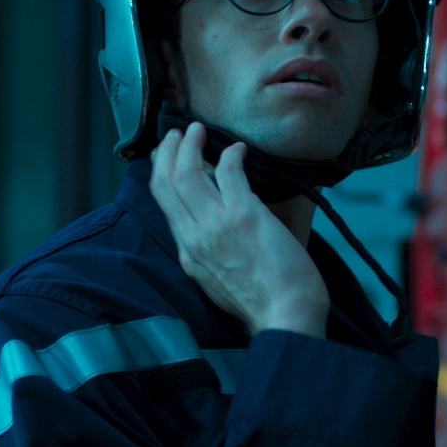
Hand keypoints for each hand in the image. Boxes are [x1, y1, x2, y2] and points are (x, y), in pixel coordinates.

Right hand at [150, 123, 328, 337]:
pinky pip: (228, 172)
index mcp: (189, 254)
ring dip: (189, 145)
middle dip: (167, 152)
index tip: (167, 157)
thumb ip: (212, 256)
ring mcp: (215, 226)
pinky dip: (232, 154)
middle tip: (178, 134)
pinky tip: (240, 150)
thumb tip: (218, 232)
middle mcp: (194, 238)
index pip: (164, 204)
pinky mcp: (243, 216)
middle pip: (165, 183)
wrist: (285, 316)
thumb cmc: (265, 303)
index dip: (161, 174)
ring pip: (185, 173)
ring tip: (198, 131)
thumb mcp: (221, 283)